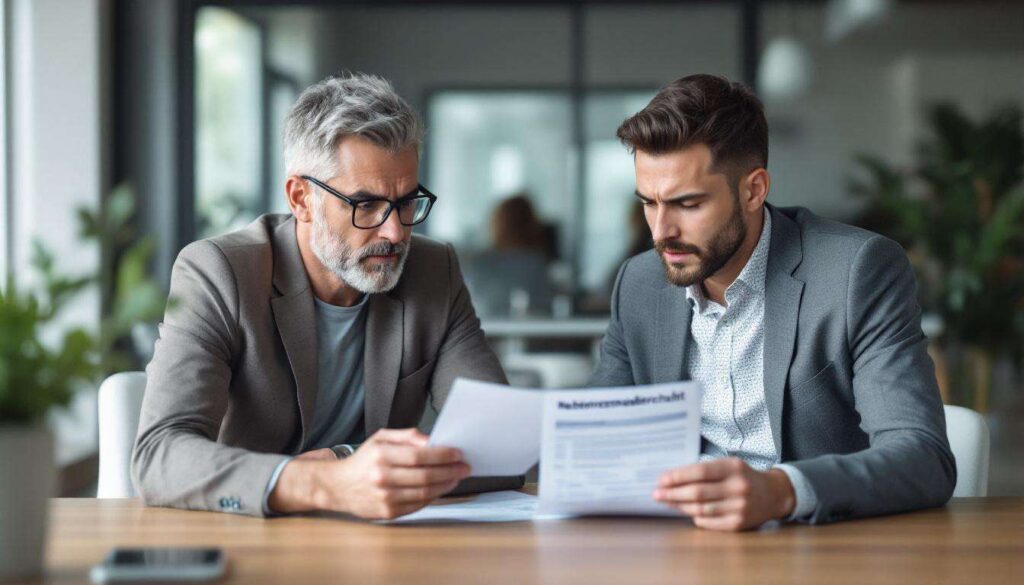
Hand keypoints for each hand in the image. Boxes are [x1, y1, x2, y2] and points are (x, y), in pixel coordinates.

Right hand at [269, 428, 470, 519]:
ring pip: (425, 493)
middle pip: (426, 476)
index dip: (443, 455)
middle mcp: (382, 478)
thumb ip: (407, 436)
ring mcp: (385, 498)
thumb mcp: (381, 438)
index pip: (420, 456)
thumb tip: (431, 440)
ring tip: (456, 477)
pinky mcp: (388, 513)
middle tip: (465, 467)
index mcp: (381, 456)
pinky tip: (441, 488)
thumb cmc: (363, 460)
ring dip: (446, 485)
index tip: (458, 453)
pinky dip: (433, 497)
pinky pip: (418, 505)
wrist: (338, 487)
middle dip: (451, 471)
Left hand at [653, 457, 795, 530]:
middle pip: (697, 492)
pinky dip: (695, 517)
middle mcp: (738, 487)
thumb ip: (705, 470)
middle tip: (656, 494)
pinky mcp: (738, 524)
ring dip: (679, 506)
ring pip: (700, 508)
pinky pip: (708, 522)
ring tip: (667, 502)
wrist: (773, 495)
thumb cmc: (743, 477)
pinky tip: (686, 511)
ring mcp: (739, 507)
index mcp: (733, 468)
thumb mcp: (729, 465)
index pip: (699, 471)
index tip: (661, 480)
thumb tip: (672, 480)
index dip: (677, 476)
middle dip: (672, 493)